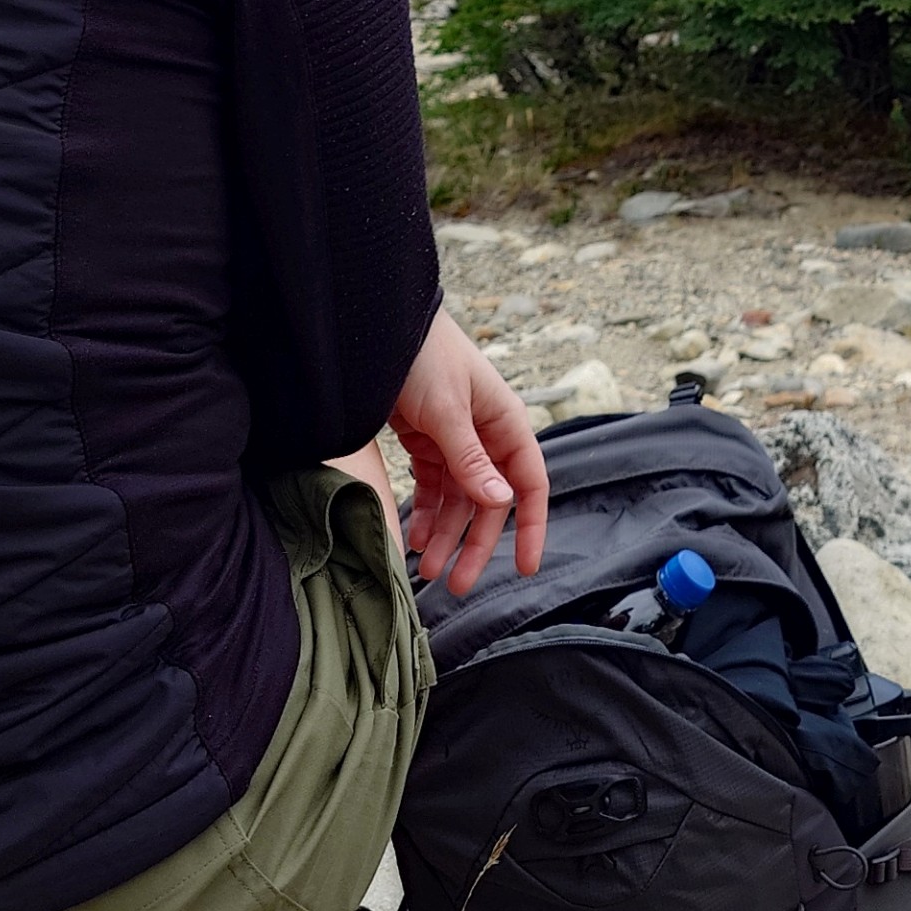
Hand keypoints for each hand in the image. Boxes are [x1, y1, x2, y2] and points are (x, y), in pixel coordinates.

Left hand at [383, 306, 548, 597]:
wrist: (379, 327)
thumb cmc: (424, 357)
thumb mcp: (447, 410)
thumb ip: (470, 459)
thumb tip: (501, 501)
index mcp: (505, 423)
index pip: (529, 483)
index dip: (531, 526)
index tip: (525, 567)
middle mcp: (486, 435)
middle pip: (490, 501)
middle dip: (475, 543)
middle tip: (456, 584)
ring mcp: (456, 440)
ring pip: (458, 500)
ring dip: (445, 534)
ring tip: (425, 569)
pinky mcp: (427, 441)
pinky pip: (433, 487)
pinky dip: (426, 513)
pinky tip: (416, 536)